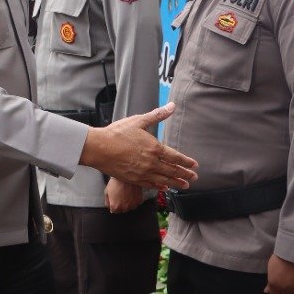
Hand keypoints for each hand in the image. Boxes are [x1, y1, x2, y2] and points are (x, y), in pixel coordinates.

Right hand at [78, 104, 197, 191]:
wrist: (99, 148)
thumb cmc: (117, 133)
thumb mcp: (139, 121)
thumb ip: (157, 115)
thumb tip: (172, 106)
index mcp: (155, 148)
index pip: (176, 157)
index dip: (186, 162)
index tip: (194, 165)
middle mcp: (151, 162)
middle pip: (173, 170)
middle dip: (185, 174)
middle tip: (194, 178)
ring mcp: (143, 172)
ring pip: (164, 180)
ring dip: (176, 183)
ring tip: (185, 186)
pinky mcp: (133, 179)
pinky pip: (150, 184)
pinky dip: (160, 186)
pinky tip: (164, 188)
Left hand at [104, 177, 145, 213]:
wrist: (126, 175)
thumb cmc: (116, 182)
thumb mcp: (106, 192)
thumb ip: (107, 202)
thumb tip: (109, 207)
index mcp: (115, 207)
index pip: (114, 211)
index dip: (114, 205)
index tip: (115, 200)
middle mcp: (124, 207)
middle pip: (122, 210)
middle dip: (121, 205)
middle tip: (121, 196)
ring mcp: (132, 204)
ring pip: (130, 207)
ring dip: (128, 203)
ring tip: (126, 194)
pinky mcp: (139, 200)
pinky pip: (136, 203)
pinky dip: (134, 199)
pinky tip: (131, 193)